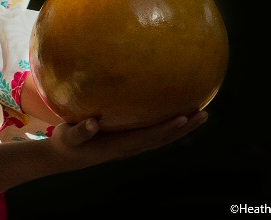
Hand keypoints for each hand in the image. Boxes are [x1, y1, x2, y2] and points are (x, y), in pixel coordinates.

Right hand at [50, 111, 208, 164]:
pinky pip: (154, 133)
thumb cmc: (67, 143)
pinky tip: (178, 113)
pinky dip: (169, 126)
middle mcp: (130, 147)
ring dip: (182, 128)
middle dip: (184, 127)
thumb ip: (80, 131)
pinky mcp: (129, 141)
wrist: (66, 157)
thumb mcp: (69, 137)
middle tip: (204, 114)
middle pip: (163, 139)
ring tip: (201, 114)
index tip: (183, 117)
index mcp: (119, 146)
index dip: (167, 128)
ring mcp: (132, 146)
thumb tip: (92, 123)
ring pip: (162, 138)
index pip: (148, 136)